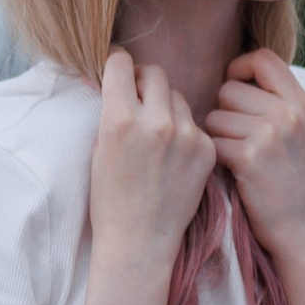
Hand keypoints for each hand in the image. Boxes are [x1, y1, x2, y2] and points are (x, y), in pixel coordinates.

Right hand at [89, 51, 214, 278]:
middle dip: (144, 80)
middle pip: (155, 73)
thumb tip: (115, 78)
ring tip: (156, 134)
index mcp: (120, 120)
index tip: (118, 69)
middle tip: (138, 98)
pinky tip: (174, 154)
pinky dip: (184, 130)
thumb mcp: (98, 147)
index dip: (117, 64)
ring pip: (178, 96)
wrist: (140, 240)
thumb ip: (111, 110)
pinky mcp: (206, 150)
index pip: (121, 64)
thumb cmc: (110, 197)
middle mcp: (156, 123)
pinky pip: (195, 123)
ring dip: (166, 105)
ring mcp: (186, 136)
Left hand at [205, 50, 304, 268]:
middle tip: (240, 139)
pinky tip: (233, 171)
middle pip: (230, 89)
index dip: (240, 68)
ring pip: (215, 116)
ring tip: (239, 158)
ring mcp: (271, 135)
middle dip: (225, 112)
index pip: (263, 58)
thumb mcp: (297, 131)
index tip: (235, 89)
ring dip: (217, 137)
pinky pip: (211, 141)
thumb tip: (230, 76)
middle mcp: (290, 113)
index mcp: (302, 102)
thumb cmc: (289, 179)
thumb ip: (273, 100)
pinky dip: (215, 157)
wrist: (301, 227)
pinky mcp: (250, 158)